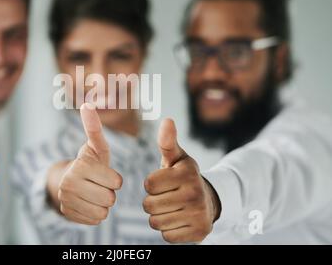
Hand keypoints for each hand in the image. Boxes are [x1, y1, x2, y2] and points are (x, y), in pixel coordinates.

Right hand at [57, 103, 122, 224]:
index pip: (116, 182)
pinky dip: (95, 214)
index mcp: (80, 166)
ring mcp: (66, 201)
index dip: (115, 179)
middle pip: (110, 199)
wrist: (68, 179)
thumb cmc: (90, 161)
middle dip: (109, 192)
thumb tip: (88, 104)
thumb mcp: (95, 145)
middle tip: (99, 184)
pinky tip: (88, 202)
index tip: (105, 173)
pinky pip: (94, 221)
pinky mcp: (67, 214)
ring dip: (103, 205)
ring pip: (103, 213)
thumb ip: (94, 128)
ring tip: (94, 193)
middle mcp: (69, 184)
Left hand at [143, 119, 219, 242]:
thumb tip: (167, 120)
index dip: (151, 184)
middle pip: (149, 205)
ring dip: (159, 216)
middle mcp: (195, 193)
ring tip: (172, 207)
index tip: (163, 182)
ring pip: (155, 222)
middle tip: (166, 197)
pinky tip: (178, 219)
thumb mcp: (177, 158)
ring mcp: (199, 214)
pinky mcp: (199, 233)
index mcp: (187, 173)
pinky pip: (166, 236)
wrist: (209, 200)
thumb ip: (167, 141)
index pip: (148, 184)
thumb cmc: (184, 176)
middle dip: (153, 201)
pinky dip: (168, 229)